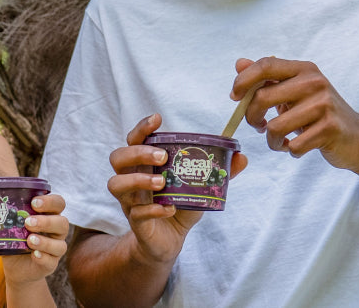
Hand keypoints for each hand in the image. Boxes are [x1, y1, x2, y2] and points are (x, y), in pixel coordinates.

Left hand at [0, 194, 68, 284]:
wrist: (16, 268)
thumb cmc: (10, 240)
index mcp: (44, 214)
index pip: (56, 202)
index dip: (49, 200)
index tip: (34, 201)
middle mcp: (54, 228)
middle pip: (62, 219)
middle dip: (47, 219)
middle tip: (28, 220)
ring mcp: (55, 246)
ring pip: (60, 240)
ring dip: (45, 238)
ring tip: (29, 238)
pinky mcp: (51, 262)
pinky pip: (53, 258)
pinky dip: (44, 255)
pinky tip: (34, 253)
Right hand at [106, 114, 248, 264]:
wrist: (170, 241)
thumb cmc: (179, 206)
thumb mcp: (199, 187)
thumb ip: (217, 172)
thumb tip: (242, 157)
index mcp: (144, 165)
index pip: (134, 139)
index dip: (141, 128)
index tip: (158, 119)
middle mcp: (131, 179)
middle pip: (118, 157)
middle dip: (138, 153)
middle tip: (162, 157)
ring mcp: (130, 201)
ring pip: (116, 184)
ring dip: (138, 180)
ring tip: (161, 184)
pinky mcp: (136, 222)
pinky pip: (136, 213)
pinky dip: (153, 210)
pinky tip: (170, 209)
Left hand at [230, 57, 358, 168]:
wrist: (357, 137)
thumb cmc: (319, 114)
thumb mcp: (295, 91)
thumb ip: (268, 78)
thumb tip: (239, 63)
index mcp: (304, 69)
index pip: (265, 65)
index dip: (243, 80)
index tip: (234, 96)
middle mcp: (315, 83)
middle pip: (263, 97)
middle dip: (252, 117)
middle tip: (257, 126)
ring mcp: (324, 106)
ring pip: (275, 127)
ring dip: (272, 141)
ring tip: (280, 142)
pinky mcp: (330, 129)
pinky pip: (293, 145)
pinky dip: (290, 151)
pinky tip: (296, 147)